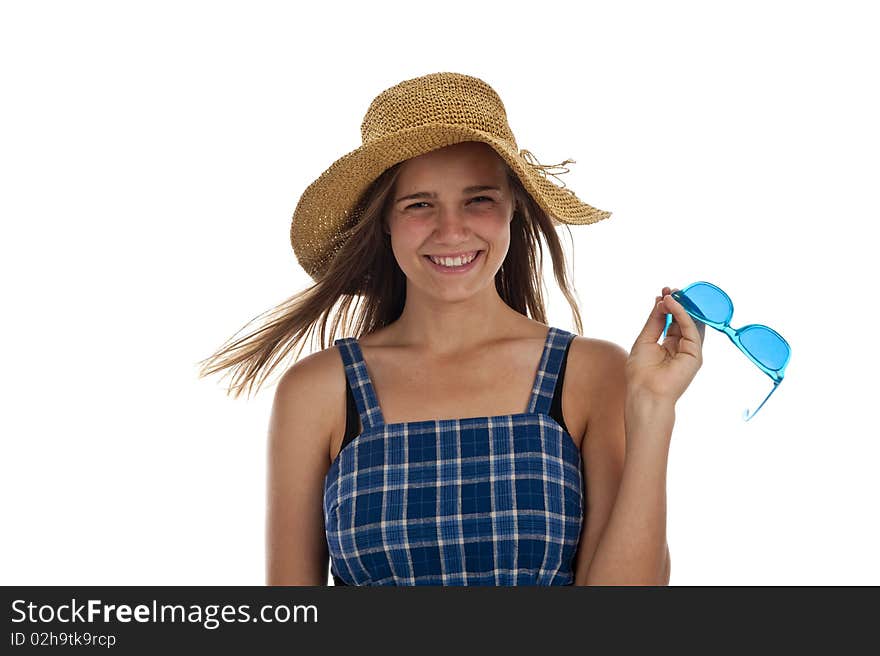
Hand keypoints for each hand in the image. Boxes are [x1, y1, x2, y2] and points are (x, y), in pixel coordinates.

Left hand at [625, 286, 705, 405]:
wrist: (645, 392)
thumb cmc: (641, 372)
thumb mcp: (645, 339)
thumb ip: (655, 320)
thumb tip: (661, 300)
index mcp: (669, 345)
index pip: (673, 321)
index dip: (669, 306)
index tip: (663, 292)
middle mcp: (681, 347)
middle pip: (684, 320)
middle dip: (678, 303)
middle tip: (670, 289)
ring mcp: (690, 351)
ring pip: (690, 323)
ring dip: (681, 306)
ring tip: (671, 293)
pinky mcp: (695, 354)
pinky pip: (690, 329)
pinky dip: (682, 314)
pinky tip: (672, 304)